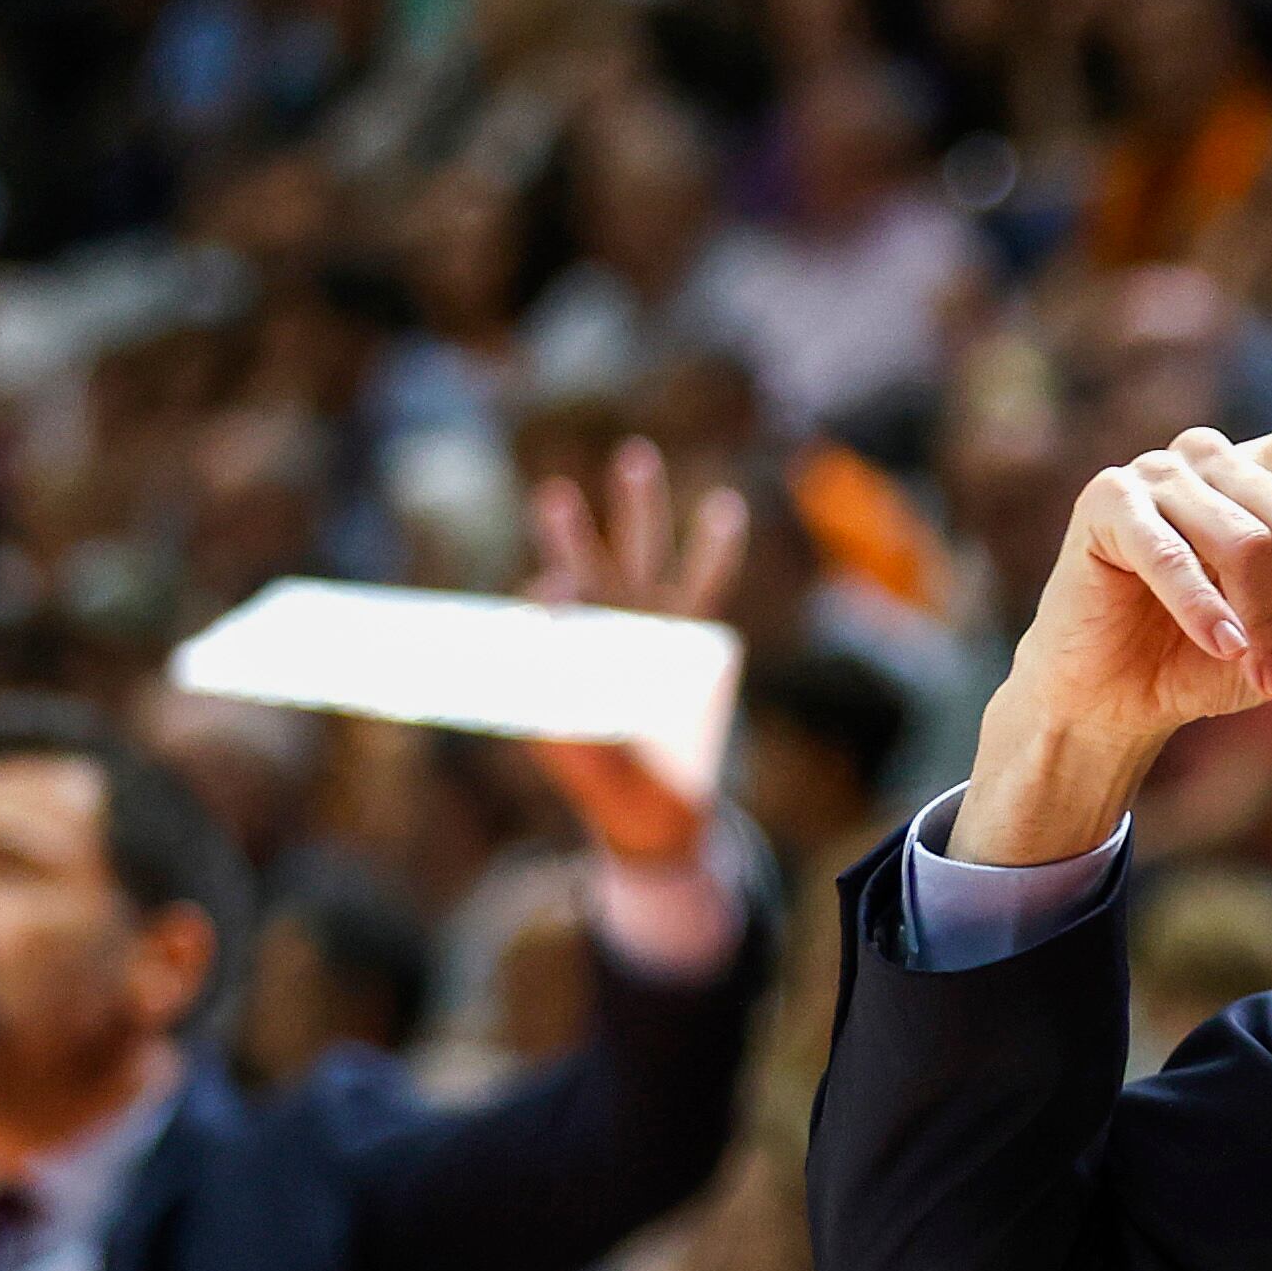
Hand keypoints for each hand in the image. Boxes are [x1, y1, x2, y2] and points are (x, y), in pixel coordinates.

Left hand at [522, 436, 747, 868]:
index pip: (548, 605)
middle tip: (552, 495)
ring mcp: (651, 626)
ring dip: (640, 508)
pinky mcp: (694, 638)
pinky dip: (715, 549)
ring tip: (633, 457)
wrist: (653, 814)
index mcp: (564, 650)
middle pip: (585, 566)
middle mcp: (604, 626)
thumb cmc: (598, 778)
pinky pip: (707, 585)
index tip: (553, 596)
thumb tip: (551, 623)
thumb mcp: (562, 743)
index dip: (549, 596)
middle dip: (568, 531)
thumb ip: (549, 686)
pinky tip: (723, 508)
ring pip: (645, 556)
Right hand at [955, 320, 1271, 861]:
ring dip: (1261, 622)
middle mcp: (1214, 460)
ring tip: (1263, 677)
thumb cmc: (1202, 663)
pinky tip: (1224, 647)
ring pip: (1244, 541)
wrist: (1114, 700)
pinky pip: (1174, 557)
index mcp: (1265, 478)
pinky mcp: (1110, 500)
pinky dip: (1204, 611)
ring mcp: (1158, 471)